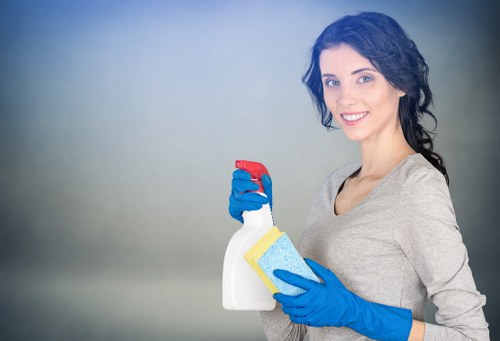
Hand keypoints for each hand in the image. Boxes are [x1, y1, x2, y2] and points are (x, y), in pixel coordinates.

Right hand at [229, 169, 272, 222]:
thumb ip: (267, 184)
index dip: (241, 173)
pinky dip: (249, 205)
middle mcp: (236, 190)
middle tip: (257, 187)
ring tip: (263, 200)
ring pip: (238, 195)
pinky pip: (238, 205)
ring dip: (252, 197)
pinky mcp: (233, 209)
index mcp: (242, 183)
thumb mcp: (267, 192)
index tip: (250, 176)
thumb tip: (265, 176)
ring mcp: (234, 200)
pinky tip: (257, 206)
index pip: (237, 174)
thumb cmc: (262, 203)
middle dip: (246, 184)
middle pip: (235, 183)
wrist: (262, 218)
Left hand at [273, 258, 412, 340]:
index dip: (284, 275)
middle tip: (277, 294)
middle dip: (280, 297)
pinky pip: (298, 319)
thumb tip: (306, 261)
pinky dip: (292, 315)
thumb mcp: (331, 278)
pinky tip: (292, 311)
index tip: (276, 273)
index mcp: (315, 289)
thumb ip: (317, 269)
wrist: (350, 311)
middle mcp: (312, 302)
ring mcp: (312, 313)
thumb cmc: (340, 294)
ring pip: (292, 311)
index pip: (295, 281)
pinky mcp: (313, 321)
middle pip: (290, 300)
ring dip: (286, 307)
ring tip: (284, 303)